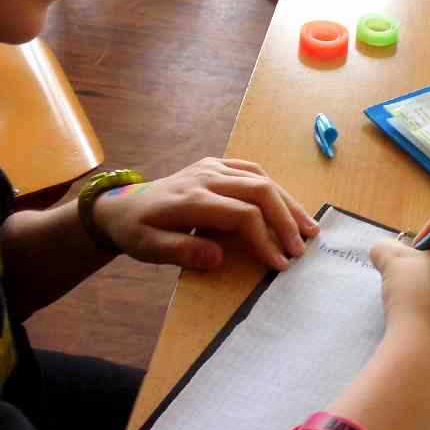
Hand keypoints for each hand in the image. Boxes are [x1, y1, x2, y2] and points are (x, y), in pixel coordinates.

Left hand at [91, 158, 317, 269]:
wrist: (121, 205)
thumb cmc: (137, 231)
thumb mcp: (149, 248)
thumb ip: (182, 252)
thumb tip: (218, 257)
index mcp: (192, 199)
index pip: (242, 214)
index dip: (265, 239)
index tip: (278, 264)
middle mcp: (206, 177)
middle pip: (260, 191)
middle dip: (286, 220)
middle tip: (302, 248)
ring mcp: (213, 167)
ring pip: (262, 178)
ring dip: (288, 203)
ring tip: (309, 228)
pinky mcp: (216, 164)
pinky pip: (253, 170)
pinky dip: (275, 188)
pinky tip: (287, 205)